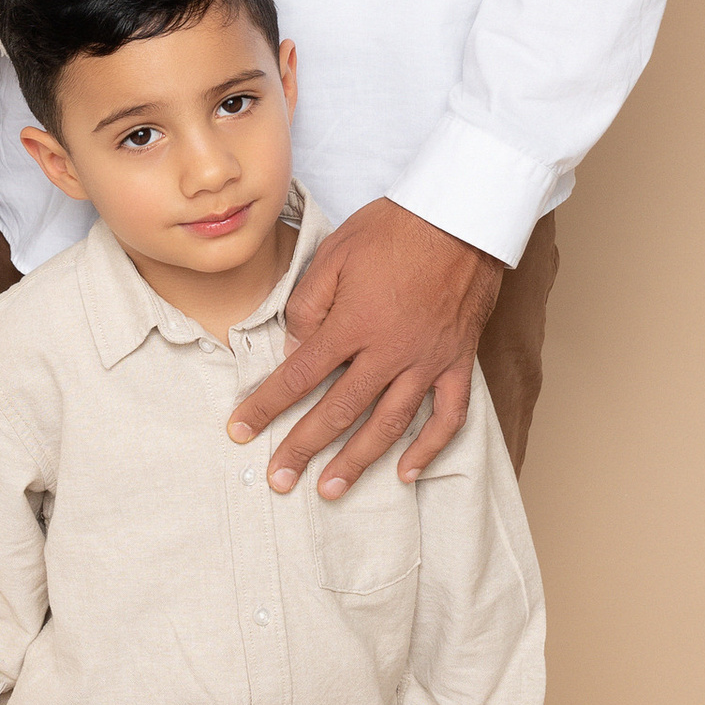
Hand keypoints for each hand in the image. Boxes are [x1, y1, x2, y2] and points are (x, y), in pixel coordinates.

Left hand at [227, 199, 503, 496]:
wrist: (462, 216)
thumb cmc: (395, 228)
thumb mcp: (335, 252)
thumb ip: (308, 304)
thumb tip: (294, 348)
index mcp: (353, 323)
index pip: (299, 375)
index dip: (266, 406)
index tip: (241, 431)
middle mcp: (389, 350)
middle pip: (339, 411)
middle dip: (304, 448)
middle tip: (279, 479)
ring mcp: (427, 360)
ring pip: (389, 423)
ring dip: (357, 461)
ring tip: (330, 489)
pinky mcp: (458, 361)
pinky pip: (448, 415)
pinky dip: (429, 448)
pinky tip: (406, 472)